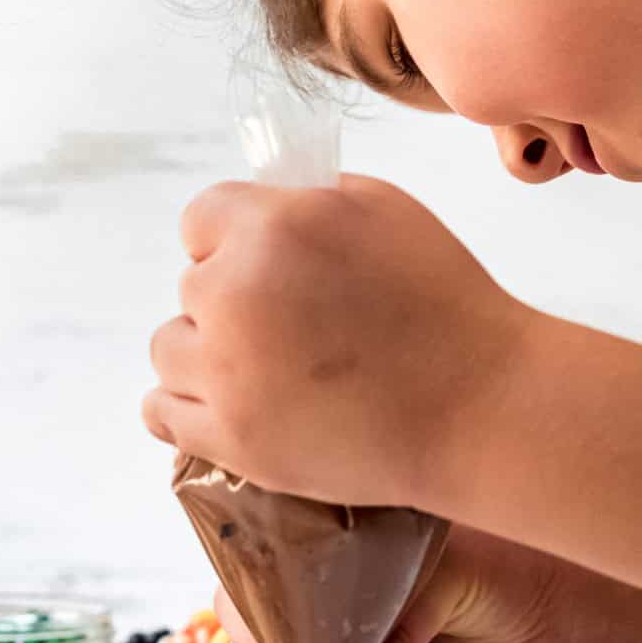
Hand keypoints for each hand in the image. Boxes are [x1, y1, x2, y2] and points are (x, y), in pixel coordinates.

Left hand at [144, 174, 523, 507]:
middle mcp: (236, 296)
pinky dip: (184, 406)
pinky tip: (219, 402)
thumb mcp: (382, 209)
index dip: (234, 242)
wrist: (480, 407)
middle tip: (292, 327)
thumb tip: (255, 211)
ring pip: (169, 348)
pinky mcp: (233, 440)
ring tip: (266, 369)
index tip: (271, 269)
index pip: (200, 220)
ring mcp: (228, 374)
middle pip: (191, 286)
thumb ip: (303, 202)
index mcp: (274, 228)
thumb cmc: (444, 303)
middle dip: (231, 301)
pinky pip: (161, 412)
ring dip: (206, 354)